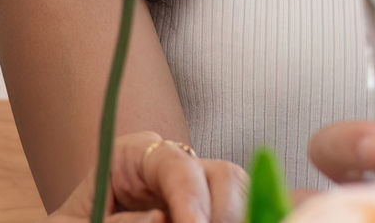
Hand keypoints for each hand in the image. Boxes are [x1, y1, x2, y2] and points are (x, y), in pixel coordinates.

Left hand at [47, 132, 244, 222]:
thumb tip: (161, 219)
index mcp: (131, 157)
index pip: (176, 164)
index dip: (191, 197)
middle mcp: (171, 169)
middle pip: (223, 176)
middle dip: (223, 214)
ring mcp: (194, 193)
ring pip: (239, 198)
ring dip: (234, 218)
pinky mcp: (207, 212)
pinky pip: (240, 214)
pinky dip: (243, 220)